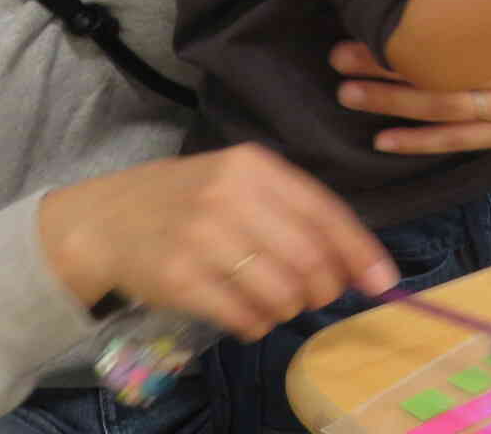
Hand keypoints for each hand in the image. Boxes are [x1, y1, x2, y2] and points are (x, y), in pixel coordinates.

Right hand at [37, 146, 396, 341]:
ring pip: (280, 292)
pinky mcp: (179, 279)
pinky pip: (243, 316)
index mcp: (254, 166)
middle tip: (316, 296)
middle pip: (308, 258)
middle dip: (324, 287)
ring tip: (276, 303)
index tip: (383, 281)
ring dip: (289, 309)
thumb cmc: (189, 200)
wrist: (107, 219)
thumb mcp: (239, 183)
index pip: (324, 211)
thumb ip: (295, 213)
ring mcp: (202, 238)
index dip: (359, 251)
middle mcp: (230, 196)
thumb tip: (356, 263)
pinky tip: (248, 315)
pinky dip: (257, 324)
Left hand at [331, 9, 490, 155]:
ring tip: (348, 95)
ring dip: (392, 105)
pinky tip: (382, 141)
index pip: (452, 40)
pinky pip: (459, 142)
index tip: (367, 23)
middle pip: (441, 77)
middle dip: (386, 70)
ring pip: (444, 112)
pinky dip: (420, 143)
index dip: (408, 35)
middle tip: (340, 58)